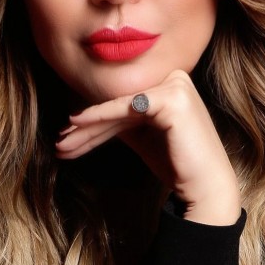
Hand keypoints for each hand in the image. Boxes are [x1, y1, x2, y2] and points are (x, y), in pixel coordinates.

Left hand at [56, 70, 240, 225]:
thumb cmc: (177, 163)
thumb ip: (121, 121)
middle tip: (60, 142)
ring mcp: (177, 85)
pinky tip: (76, 123)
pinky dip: (100, 116)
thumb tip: (83, 116)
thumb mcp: (143, 137)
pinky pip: (127, 108)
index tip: (68, 137)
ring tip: (62, 142)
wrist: (205, 186)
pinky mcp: (173, 98)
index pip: (125, 104)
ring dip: (87, 128)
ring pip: (120, 108)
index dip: (95, 122)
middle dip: (87, 128)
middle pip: (121, 107)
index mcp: (172, 84)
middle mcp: (177, 78)